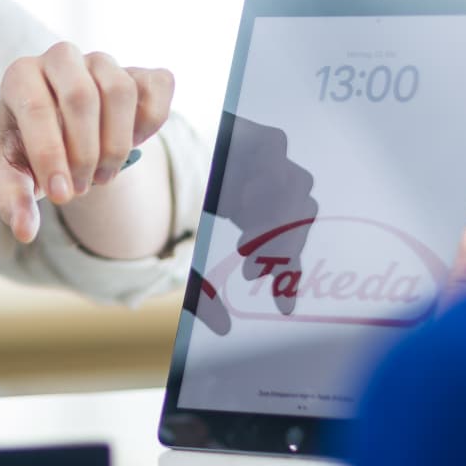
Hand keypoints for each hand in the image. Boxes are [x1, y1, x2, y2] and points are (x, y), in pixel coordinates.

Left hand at [0, 42, 173, 242]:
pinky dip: (150, 125)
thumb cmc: (31, 154)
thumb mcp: (11, 177)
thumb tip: (25, 231)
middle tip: (80, 188)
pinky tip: (133, 145)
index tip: (61, 196)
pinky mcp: (139, 71)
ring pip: (120, 91)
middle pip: (81, 96)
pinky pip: (156, 88)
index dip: (51, 155)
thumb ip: (12, 200)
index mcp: (20, 76)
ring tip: (102, 175)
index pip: (37, 107)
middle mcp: (60, 58)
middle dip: (85, 154)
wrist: (65, 139)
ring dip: (116, 145)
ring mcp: (102, 61)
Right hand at [185, 114, 320, 334]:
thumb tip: (223, 330)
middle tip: (252, 268)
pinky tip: (240, 200)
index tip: (282, 306)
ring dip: (275, 214)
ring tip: (245, 236)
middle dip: (283, 246)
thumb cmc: (190, 208)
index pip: (292, 246)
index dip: (290, 274)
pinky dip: (264, 171)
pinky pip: (275, 149)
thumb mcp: (196, 256)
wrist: (162, 158)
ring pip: (297, 184)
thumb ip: (205, 292)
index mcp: (268, 217)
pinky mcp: (259, 134)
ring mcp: (271, 160)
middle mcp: (277, 187)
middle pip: (303, 212)